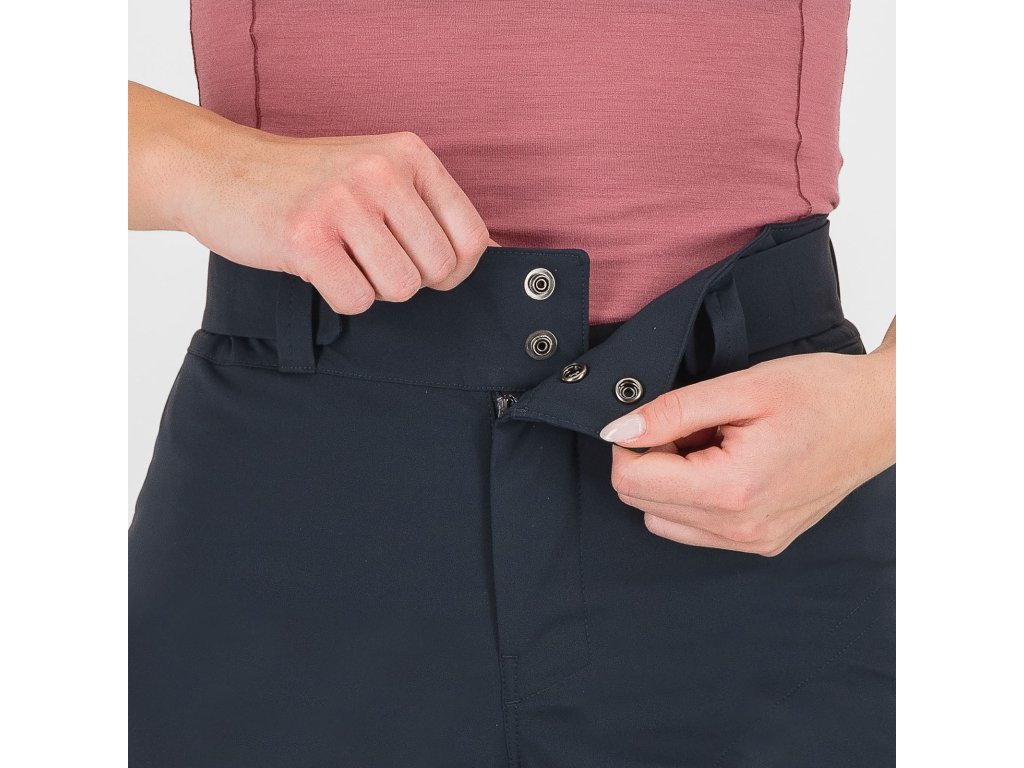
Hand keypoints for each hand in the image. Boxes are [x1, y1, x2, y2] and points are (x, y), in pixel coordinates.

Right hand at [130, 84, 493, 312]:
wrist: (216, 167)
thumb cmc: (304, 183)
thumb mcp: (376, 173)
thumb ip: (427, 207)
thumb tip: (487, 254)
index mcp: (408, 154)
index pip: (471, 237)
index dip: (453, 268)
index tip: (422, 266)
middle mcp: (381, 171)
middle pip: (437, 269)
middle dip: (406, 279)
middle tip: (365, 257)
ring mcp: (342, 201)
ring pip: (400, 287)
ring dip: (370, 287)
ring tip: (339, 256)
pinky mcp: (305, 236)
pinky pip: (356, 300)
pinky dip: (338, 296)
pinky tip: (316, 266)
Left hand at [600, 339, 895, 555]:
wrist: (884, 416)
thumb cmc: (823, 394)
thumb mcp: (743, 388)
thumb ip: (673, 411)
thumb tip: (618, 430)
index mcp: (731, 490)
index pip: (632, 480)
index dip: (631, 442)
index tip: (659, 416)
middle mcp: (740, 528)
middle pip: (642, 502)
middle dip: (651, 459)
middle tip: (692, 424)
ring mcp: (754, 542)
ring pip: (663, 520)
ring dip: (671, 481)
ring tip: (713, 443)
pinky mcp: (764, 543)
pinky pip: (697, 531)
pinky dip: (694, 498)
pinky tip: (727, 464)